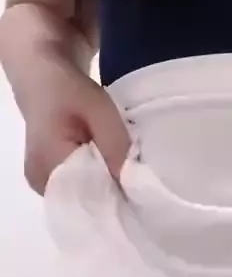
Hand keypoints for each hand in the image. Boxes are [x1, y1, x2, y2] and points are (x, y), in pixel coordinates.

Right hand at [20, 45, 130, 194]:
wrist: (42, 74)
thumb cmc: (69, 89)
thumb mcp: (99, 110)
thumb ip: (116, 146)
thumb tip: (135, 185)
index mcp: (49, 166)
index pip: (89, 199)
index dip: (118, 198)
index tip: (144, 193)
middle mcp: (42, 182)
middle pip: (86, 201)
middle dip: (115, 194)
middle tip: (144, 184)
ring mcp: (43, 181)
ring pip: (84, 195)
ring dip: (108, 187)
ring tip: (132, 177)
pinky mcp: (50, 176)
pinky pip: (79, 187)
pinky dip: (99, 181)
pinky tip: (115, 172)